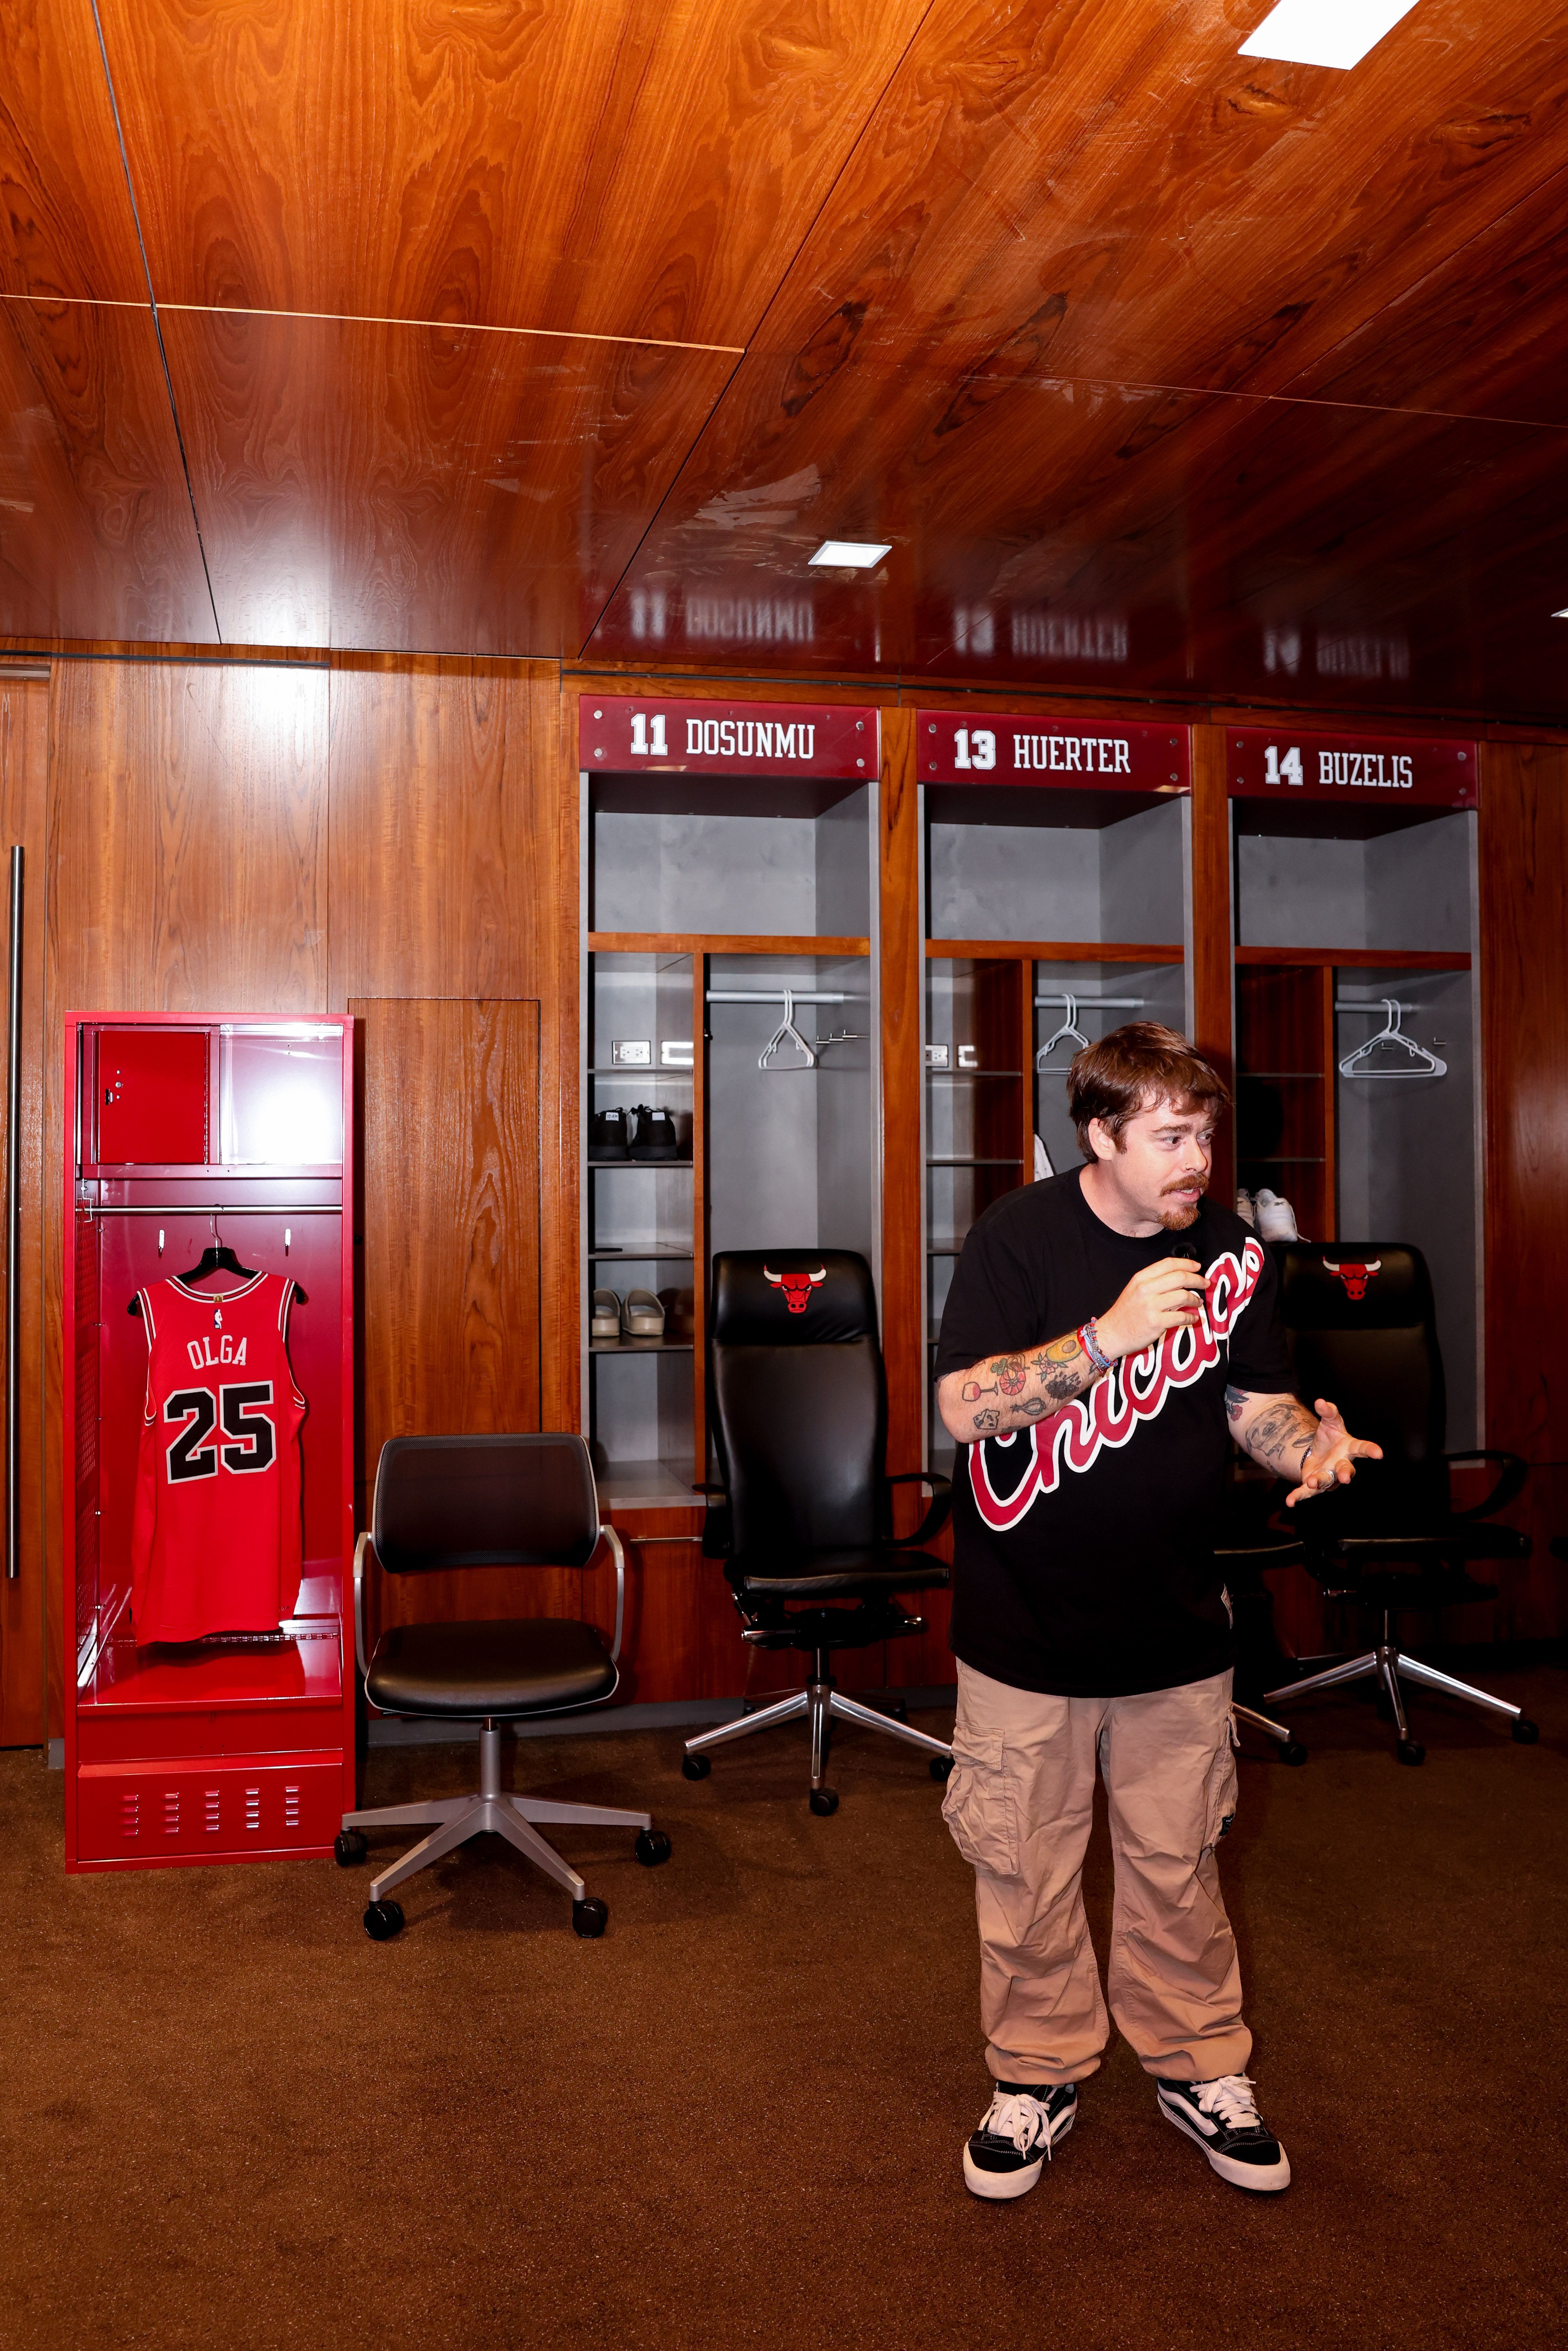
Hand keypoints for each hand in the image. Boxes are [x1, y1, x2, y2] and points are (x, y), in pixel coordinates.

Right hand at [1096, 1257, 1210, 1361]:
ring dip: (1195, 1299)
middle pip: (1180, 1277)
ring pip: (1183, 1295)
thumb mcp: (1135, 1291)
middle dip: (1197, 1279)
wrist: (1111, 1334)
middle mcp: (1146, 1289)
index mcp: (1141, 1278)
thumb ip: (1155, 1283)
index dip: (1187, 1263)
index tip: (1197, 1267)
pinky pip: (1181, 1317)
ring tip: (1198, 1302)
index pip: (1168, 1264)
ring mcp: (1151, 1306)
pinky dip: (1191, 1318)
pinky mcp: (1156, 1323)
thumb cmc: (1125, 1313)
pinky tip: (1192, 1318)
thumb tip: (1181, 1281)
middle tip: (1205, 1283)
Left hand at [1283, 1397, 1382, 1507]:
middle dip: (1346, 1474)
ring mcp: (1329, 1476)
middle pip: (1347, 1470)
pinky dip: (1299, 1496)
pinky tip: (1290, 1501)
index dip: (1370, 1450)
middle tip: (1346, 1477)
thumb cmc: (1330, 1437)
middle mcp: (1341, 1465)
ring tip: (1311, 1481)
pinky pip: (1307, 1492)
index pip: (1362, 1449)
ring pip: (1327, 1482)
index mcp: (1349, 1449)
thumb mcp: (1329, 1422)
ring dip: (1320, 1482)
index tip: (1378, 1453)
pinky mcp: (1315, 1483)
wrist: (1317, 1451)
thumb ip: (1328, 1412)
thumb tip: (1321, 1401)